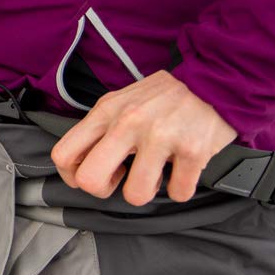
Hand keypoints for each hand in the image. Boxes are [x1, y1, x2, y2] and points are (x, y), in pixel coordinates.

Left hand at [49, 70, 236, 205]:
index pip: (63, 154)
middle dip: (104, 191)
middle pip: (90, 180)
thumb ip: (101, 128)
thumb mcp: (121, 101)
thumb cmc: (164, 96)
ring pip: (135, 195)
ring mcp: (160, 137)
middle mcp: (128, 123)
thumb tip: (81, 162)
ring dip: (147, 191)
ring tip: (156, 173)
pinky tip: (181, 171)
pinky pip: (178, 193)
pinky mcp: (191, 151)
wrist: (212, 80)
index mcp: (106, 112)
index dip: (72, 176)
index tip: (90, 176)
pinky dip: (181, 188)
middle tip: (121, 179)